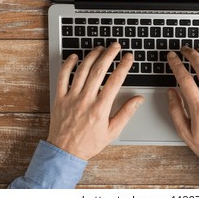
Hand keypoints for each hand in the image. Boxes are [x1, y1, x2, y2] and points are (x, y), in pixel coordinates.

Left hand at [47, 42, 143, 160]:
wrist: (65, 152)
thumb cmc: (89, 143)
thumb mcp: (112, 131)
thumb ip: (126, 113)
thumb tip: (138, 99)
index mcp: (100, 108)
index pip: (115, 81)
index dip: (123, 66)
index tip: (129, 57)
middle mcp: (86, 99)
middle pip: (99, 71)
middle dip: (109, 55)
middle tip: (115, 46)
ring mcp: (71, 97)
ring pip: (82, 70)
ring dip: (92, 56)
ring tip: (100, 48)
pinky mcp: (60, 98)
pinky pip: (62, 77)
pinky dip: (68, 65)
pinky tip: (75, 57)